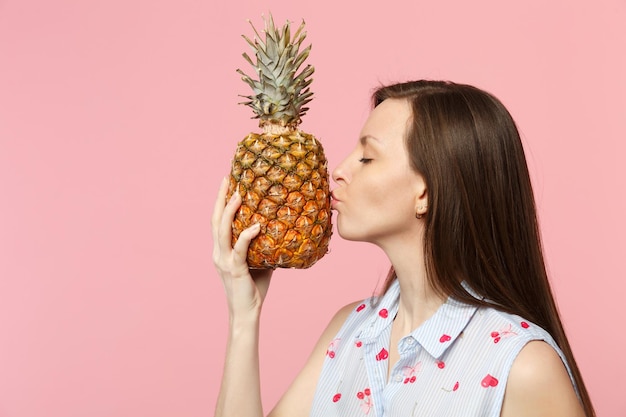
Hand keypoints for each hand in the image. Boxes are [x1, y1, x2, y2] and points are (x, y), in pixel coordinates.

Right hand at [211, 178, 272, 319]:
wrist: (246, 313)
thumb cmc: (253, 289)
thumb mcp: (260, 262)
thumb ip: (264, 246)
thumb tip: (281, 230)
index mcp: (221, 250)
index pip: (218, 221)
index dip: (220, 202)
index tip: (226, 182)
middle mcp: (218, 253)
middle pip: (215, 220)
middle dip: (220, 198)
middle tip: (227, 179)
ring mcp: (225, 261)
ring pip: (223, 231)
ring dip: (229, 211)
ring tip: (238, 194)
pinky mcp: (235, 270)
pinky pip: (240, 249)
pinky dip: (247, 235)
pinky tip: (256, 225)